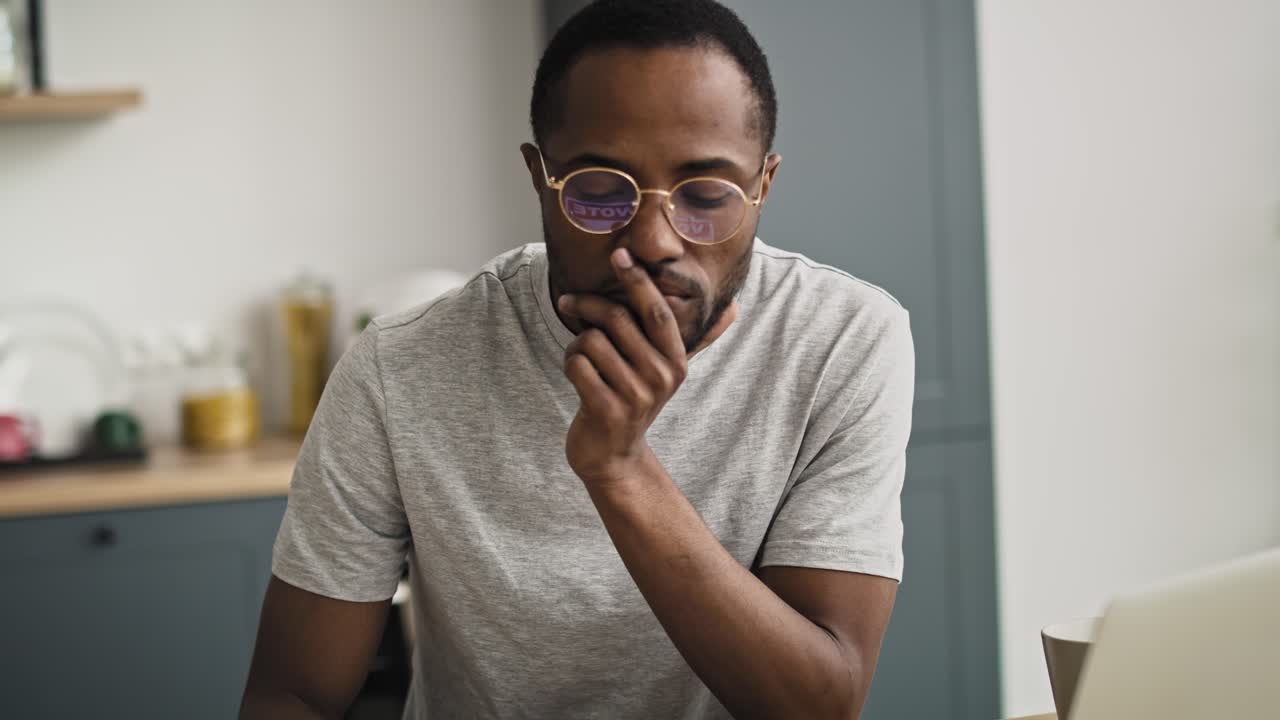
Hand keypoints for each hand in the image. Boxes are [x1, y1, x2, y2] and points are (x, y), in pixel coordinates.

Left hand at [559, 248, 736, 485]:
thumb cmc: (632, 400)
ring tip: (582, 359)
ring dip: (576, 345)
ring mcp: (635, 396)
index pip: (658, 311)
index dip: (639, 280)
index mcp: (676, 361)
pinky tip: (577, 377)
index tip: (621, 253)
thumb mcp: (664, 370)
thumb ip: (687, 338)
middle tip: (569, 302)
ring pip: (591, 340)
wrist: (613, 456)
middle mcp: (661, 377)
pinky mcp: (607, 410)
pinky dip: (568, 363)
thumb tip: (734, 307)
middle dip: (587, 304)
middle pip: (617, 319)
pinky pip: (576, 364)